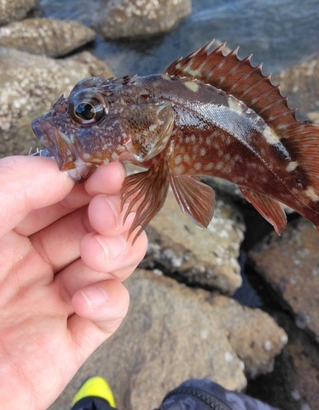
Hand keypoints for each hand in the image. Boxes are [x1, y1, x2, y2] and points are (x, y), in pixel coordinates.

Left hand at [0, 156, 147, 408]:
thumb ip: (11, 188)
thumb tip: (64, 171)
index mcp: (2, 228)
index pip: (58, 190)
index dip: (87, 177)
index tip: (106, 170)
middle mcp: (29, 260)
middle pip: (93, 221)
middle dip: (109, 211)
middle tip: (105, 212)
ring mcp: (50, 299)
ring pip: (111, 259)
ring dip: (115, 250)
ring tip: (95, 253)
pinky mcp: (67, 340)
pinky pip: (110, 310)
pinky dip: (109, 298)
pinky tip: (83, 300)